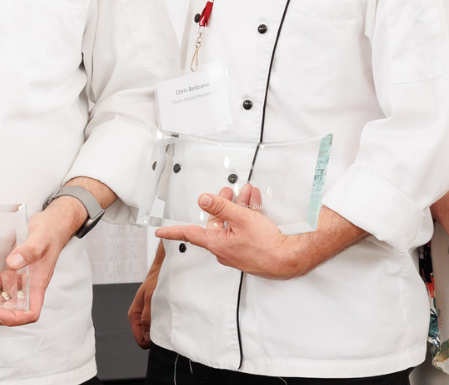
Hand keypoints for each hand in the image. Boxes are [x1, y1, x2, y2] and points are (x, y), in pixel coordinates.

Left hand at [0, 197, 82, 325]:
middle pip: (6, 312)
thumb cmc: (51, 233)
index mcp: (36, 286)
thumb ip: (29, 251)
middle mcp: (25, 289)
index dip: (12, 318)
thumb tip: (13, 263)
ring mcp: (15, 283)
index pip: (29, 313)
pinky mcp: (7, 275)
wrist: (49, 225)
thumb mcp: (42, 239)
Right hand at [129, 242, 163, 348]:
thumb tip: (147, 336)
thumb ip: (148, 317)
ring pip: (153, 330)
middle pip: (146, 336)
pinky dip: (165, 324)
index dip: (149, 341)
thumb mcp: (151, 299)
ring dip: (161, 329)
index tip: (160, 338)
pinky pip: (159, 323)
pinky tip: (171, 319)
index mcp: (134, 314)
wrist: (164, 268)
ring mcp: (147, 314)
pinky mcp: (156, 311)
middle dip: (155, 336)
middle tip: (167, 330)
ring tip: (170, 323)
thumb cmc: (156, 280)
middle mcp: (139, 316)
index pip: (139, 337)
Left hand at [154, 185, 308, 279]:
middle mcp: (224, 249)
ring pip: (232, 224)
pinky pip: (243, 230)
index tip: (160, 232)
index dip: (174, 231)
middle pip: (217, 223)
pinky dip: (247, 216)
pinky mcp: (249, 250)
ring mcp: (237, 250)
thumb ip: (221, 207)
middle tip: (227, 190)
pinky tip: (255, 203)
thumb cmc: (266, 245)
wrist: (288, 258)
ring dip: (238, 206)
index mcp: (216, 243)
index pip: (190, 234)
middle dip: (222, 204)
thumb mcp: (241, 219)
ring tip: (246, 192)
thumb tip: (203, 199)